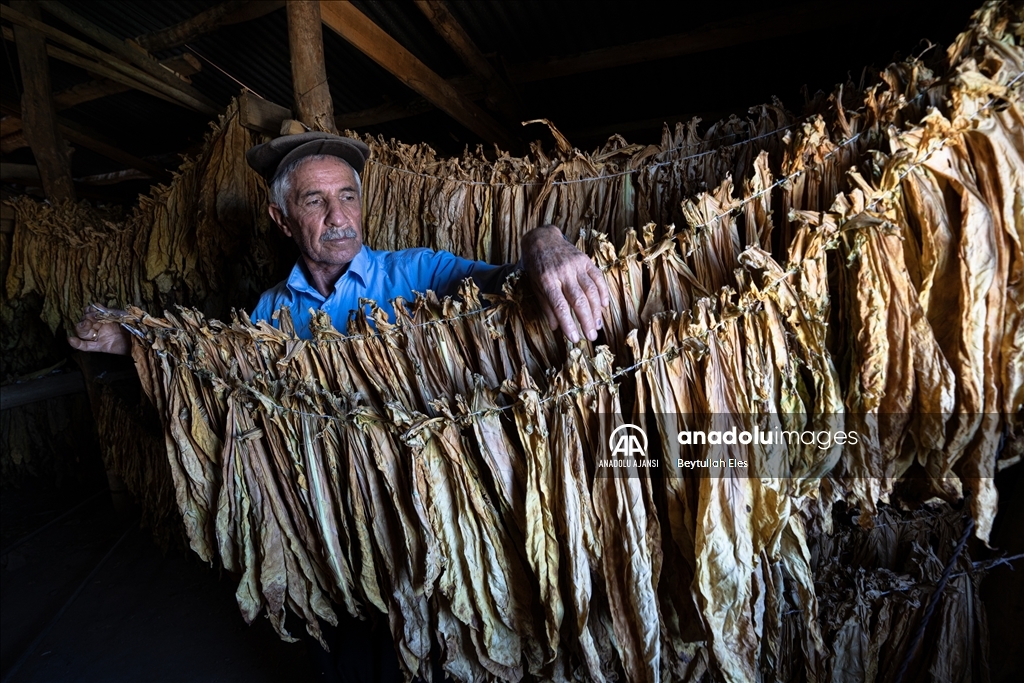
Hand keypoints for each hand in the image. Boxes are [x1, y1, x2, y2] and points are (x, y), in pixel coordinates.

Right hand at [68, 305, 130, 354]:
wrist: (143, 338)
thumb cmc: (134, 324)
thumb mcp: (121, 314)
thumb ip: (107, 311)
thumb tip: (94, 307)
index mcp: (104, 316)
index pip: (89, 312)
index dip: (88, 312)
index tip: (92, 312)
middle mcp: (100, 326)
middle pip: (84, 322)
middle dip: (84, 320)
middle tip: (90, 320)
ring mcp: (99, 336)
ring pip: (83, 333)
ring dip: (82, 329)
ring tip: (87, 326)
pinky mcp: (100, 347)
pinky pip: (86, 346)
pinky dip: (77, 344)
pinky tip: (71, 340)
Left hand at [520, 225, 609, 342]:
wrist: (541, 239)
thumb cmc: (536, 266)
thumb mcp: (534, 286)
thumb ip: (546, 306)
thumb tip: (556, 327)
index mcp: (547, 280)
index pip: (559, 306)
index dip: (568, 323)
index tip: (574, 339)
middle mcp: (562, 272)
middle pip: (578, 300)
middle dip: (586, 321)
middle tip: (591, 337)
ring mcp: (575, 265)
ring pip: (591, 290)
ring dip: (596, 310)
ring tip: (598, 325)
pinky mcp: (585, 260)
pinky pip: (597, 277)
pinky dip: (603, 292)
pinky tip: (604, 306)